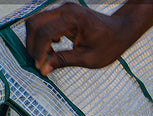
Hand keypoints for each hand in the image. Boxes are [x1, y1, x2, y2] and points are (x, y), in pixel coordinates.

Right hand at [25, 1, 152, 74]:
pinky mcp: (63, 12)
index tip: (39, 67)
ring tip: (47, 57)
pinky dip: (42, 36)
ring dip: (36, 41)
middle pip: (34, 24)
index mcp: (73, 19)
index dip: (38, 52)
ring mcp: (63, 8)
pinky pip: (44, 22)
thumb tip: (44, 69)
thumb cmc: (109, 44)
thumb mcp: (88, 58)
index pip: (44, 33)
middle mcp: (65, 9)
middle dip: (32, 45)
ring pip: (36, 22)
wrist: (121, 30)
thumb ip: (64, 61)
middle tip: (39, 64)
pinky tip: (53, 48)